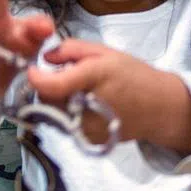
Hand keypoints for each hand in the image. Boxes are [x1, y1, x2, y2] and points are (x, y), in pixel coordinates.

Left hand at [29, 37, 190, 153]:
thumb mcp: (106, 52)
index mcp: (95, 77)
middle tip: (67, 79)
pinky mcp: (88, 140)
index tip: (32, 70)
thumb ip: (71, 49)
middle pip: (49, 99)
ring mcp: (89, 128)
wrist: (158, 108)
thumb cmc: (134, 75)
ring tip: (79, 93)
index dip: (36, 78)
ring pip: (54, 114)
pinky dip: (68, 115)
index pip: (53, 85)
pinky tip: (85, 107)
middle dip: (50, 88)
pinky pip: (64, 125)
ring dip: (58, 102)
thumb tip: (44, 57)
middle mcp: (89, 106)